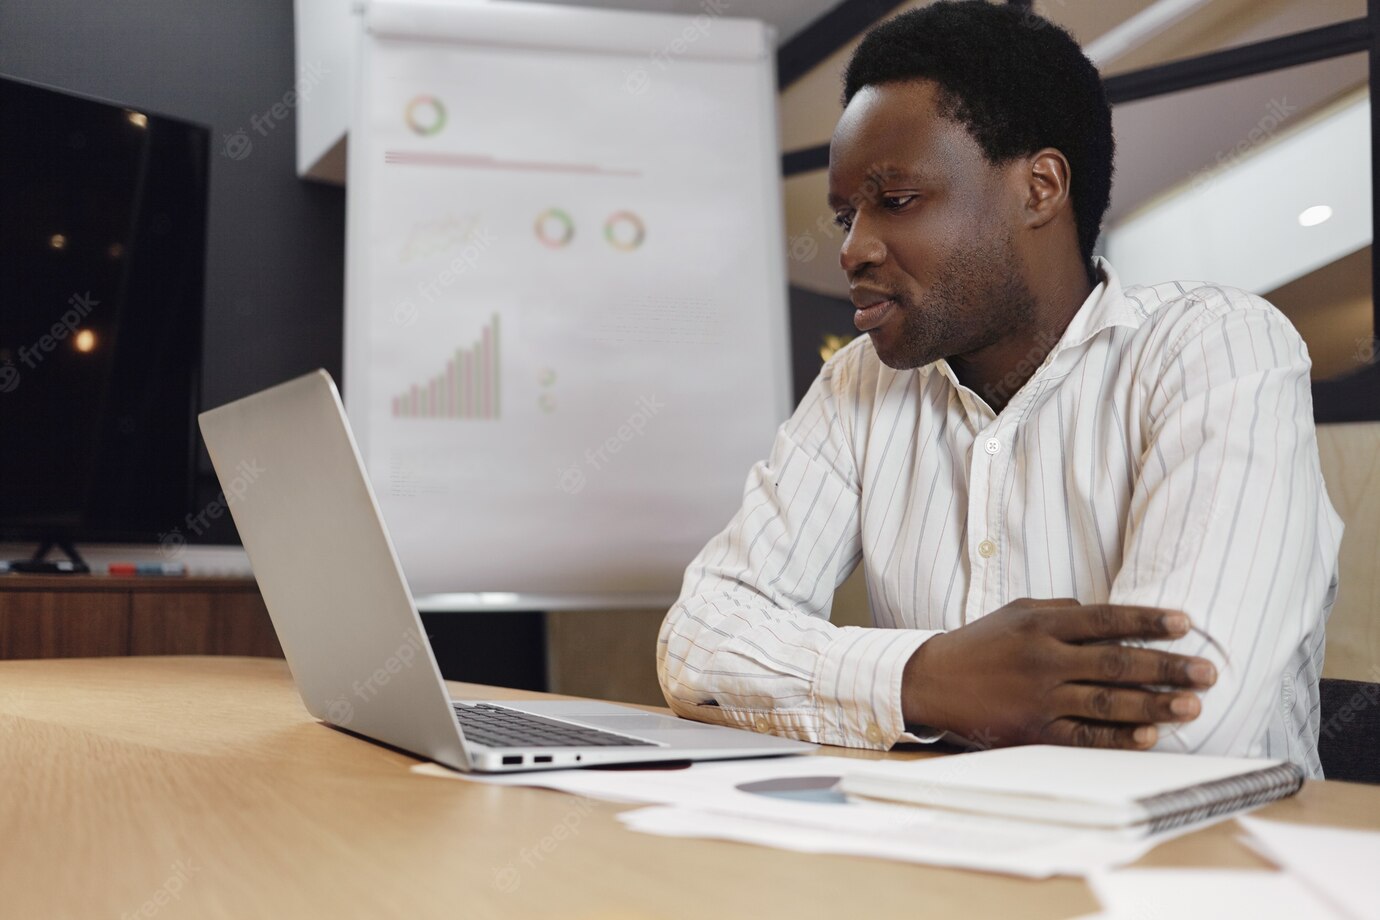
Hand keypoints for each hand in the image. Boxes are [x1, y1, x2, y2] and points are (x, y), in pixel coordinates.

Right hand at [900, 598, 1216, 748]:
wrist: (932, 681)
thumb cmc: (982, 643)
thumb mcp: (1017, 612)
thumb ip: (1063, 611)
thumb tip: (1111, 617)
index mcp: (1041, 625)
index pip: (1106, 619)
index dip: (1148, 620)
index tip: (1185, 623)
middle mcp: (1043, 659)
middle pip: (1116, 662)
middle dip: (1167, 667)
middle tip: (1208, 671)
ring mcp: (1039, 698)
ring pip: (1107, 702)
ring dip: (1154, 704)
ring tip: (1192, 705)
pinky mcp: (1033, 731)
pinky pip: (1083, 737)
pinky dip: (1118, 738)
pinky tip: (1149, 736)